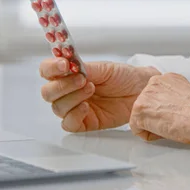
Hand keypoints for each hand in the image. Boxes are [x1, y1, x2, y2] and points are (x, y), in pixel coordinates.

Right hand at [39, 58, 159, 131]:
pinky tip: (86, 107)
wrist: (141, 91)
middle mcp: (69, 91)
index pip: (47, 71)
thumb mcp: (104, 68)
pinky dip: (74, 115)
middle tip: (82, 78)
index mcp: (69, 74)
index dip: (51, 68)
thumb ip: (85, 68)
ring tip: (91, 89)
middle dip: (62, 85)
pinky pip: (68, 124)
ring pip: (57, 107)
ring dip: (72, 97)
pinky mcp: (84, 123)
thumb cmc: (125, 77)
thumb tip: (70, 67)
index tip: (64, 64)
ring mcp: (75, 107)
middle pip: (48, 92)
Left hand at [129, 73, 189, 148]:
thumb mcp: (187, 93)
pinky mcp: (139, 111)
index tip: (172, 114)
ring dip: (152, 125)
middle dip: (155, 116)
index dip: (163, 109)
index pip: (155, 96)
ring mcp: (143, 96)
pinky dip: (149, 134)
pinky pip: (137, 128)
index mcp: (165, 79)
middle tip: (170, 123)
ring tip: (168, 127)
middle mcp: (152, 83)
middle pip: (146, 105)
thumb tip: (172, 104)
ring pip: (140, 116)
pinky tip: (163, 131)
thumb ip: (173, 95)